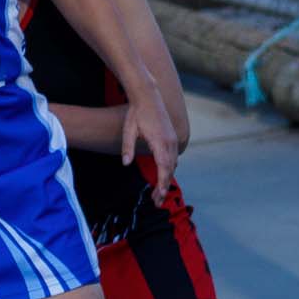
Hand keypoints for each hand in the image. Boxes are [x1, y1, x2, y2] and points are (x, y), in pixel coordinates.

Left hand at [118, 83, 179, 202]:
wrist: (148, 96)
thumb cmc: (137, 113)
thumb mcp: (128, 130)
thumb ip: (127, 147)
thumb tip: (125, 163)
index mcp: (160, 142)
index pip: (163, 168)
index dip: (162, 184)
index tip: (159, 196)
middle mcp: (171, 142)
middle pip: (170, 170)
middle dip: (164, 187)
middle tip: (156, 202)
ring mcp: (173, 140)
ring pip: (173, 165)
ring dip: (166, 179)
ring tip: (158, 193)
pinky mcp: (173, 138)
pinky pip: (173, 158)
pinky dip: (169, 169)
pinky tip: (162, 175)